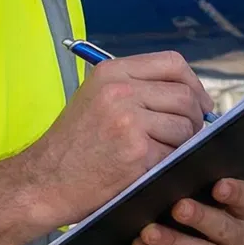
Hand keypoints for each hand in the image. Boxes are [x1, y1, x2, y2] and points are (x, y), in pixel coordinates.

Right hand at [17, 51, 214, 228]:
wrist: (44, 181)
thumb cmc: (72, 146)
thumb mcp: (95, 99)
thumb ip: (136, 89)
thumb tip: (188, 94)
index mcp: (111, 71)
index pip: (172, 63)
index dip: (194, 83)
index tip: (199, 103)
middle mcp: (120, 90)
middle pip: (184, 95)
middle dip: (194, 118)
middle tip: (187, 137)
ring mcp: (129, 120)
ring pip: (185, 126)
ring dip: (183, 144)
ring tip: (162, 155)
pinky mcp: (137, 151)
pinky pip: (174, 154)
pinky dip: (169, 164)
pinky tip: (150, 169)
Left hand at [122, 178, 243, 244]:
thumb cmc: (173, 221)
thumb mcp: (183, 198)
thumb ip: (187, 181)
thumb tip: (174, 155)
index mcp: (239, 211)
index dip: (234, 192)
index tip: (217, 186)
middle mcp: (241, 239)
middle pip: (225, 228)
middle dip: (200, 216)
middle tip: (178, 207)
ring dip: (174, 241)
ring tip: (149, 232)